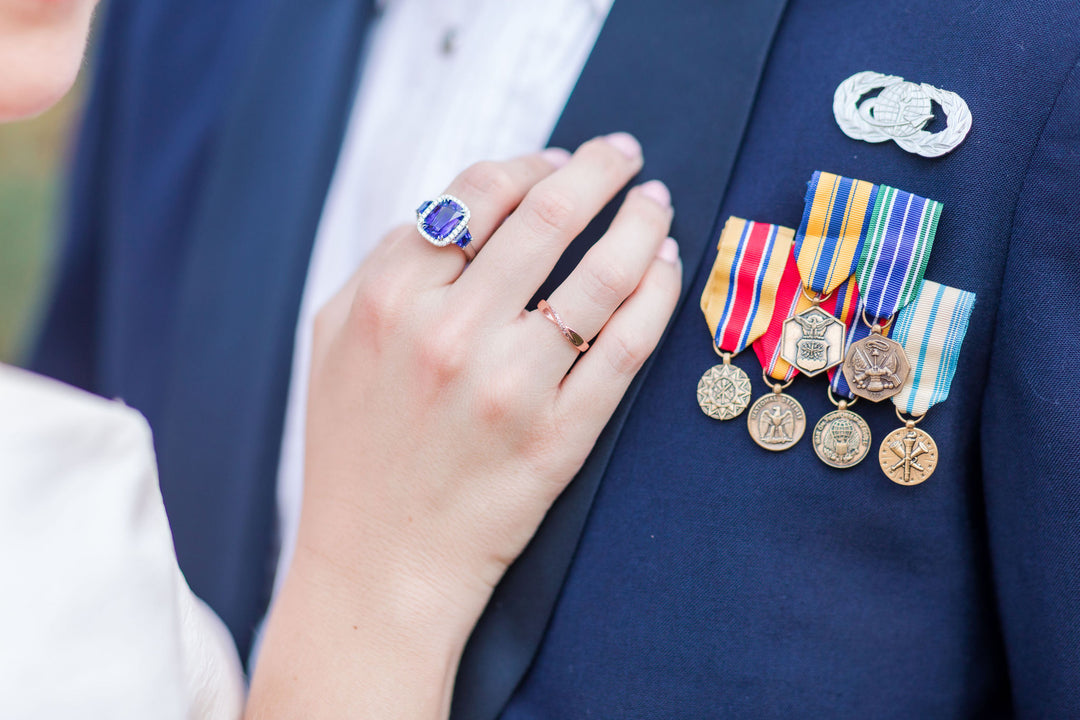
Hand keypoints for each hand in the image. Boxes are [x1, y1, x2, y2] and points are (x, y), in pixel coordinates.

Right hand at [248, 134, 679, 718]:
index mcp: (388, 297)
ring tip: (656, 204)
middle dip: (599, 169)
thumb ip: (389, 265)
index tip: (560, 159)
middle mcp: (447, 332)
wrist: (380, 565)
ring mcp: (509, 385)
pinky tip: (666, 270)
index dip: (530, 163)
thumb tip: (473, 205)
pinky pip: (626, 346)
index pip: (477, 193)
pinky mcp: (558, 435)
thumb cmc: (356, 450)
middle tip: (626, 153)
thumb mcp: (337, 340)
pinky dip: (657, 296)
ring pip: (600, 274)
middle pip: (547, 216)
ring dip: (641, 223)